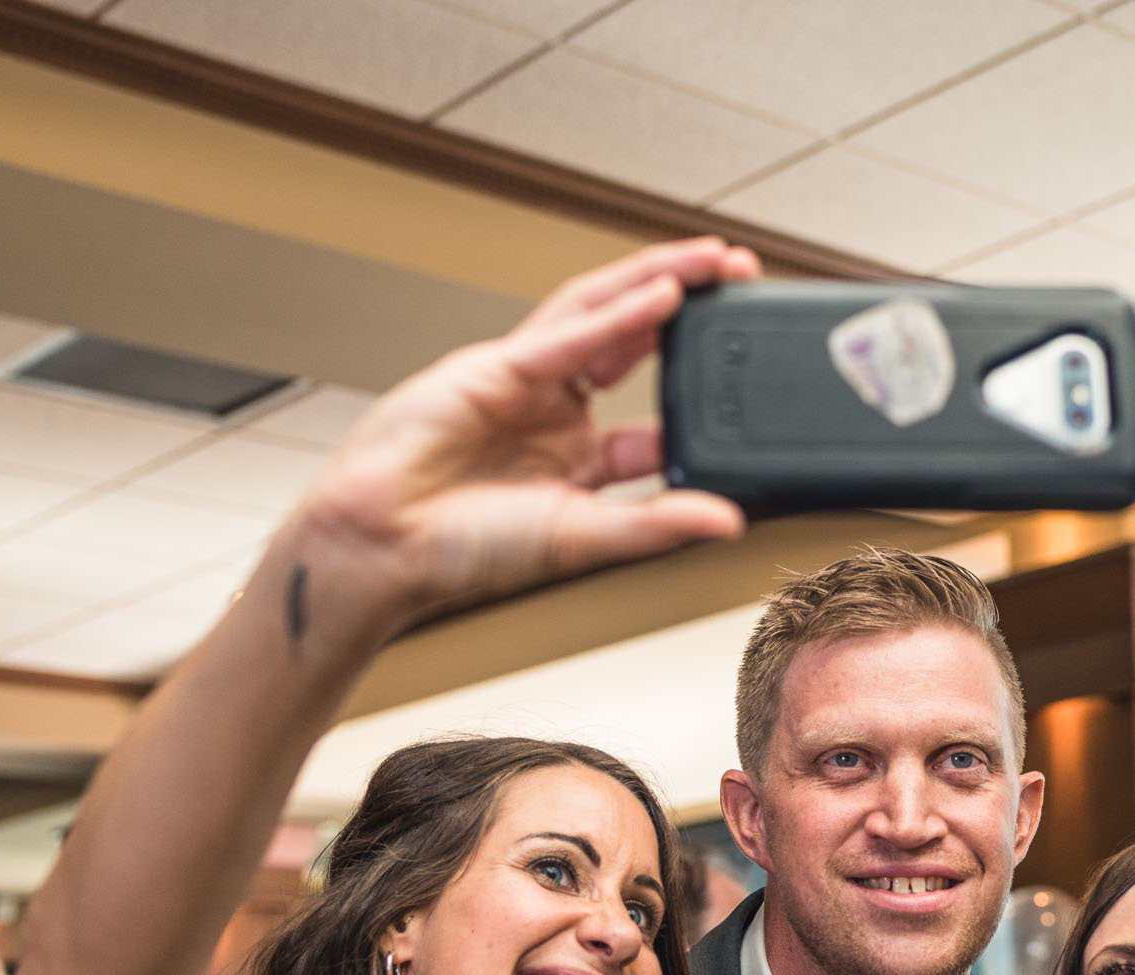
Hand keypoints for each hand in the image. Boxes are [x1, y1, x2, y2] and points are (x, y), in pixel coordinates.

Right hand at [286, 237, 754, 623]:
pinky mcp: (494, 366)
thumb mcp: (582, 539)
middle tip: (746, 284)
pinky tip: (663, 294)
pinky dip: (617, 313)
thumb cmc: (459, 552)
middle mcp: (556, 416)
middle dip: (693, 311)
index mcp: (579, 464)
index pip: (655, 424)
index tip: (754, 387)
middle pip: (638, 345)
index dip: (704, 402)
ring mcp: (525, 384)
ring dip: (661, 283)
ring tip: (716, 262)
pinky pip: (568, 333)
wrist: (379, 545)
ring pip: (604, 316)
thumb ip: (656, 526)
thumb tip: (728, 522)